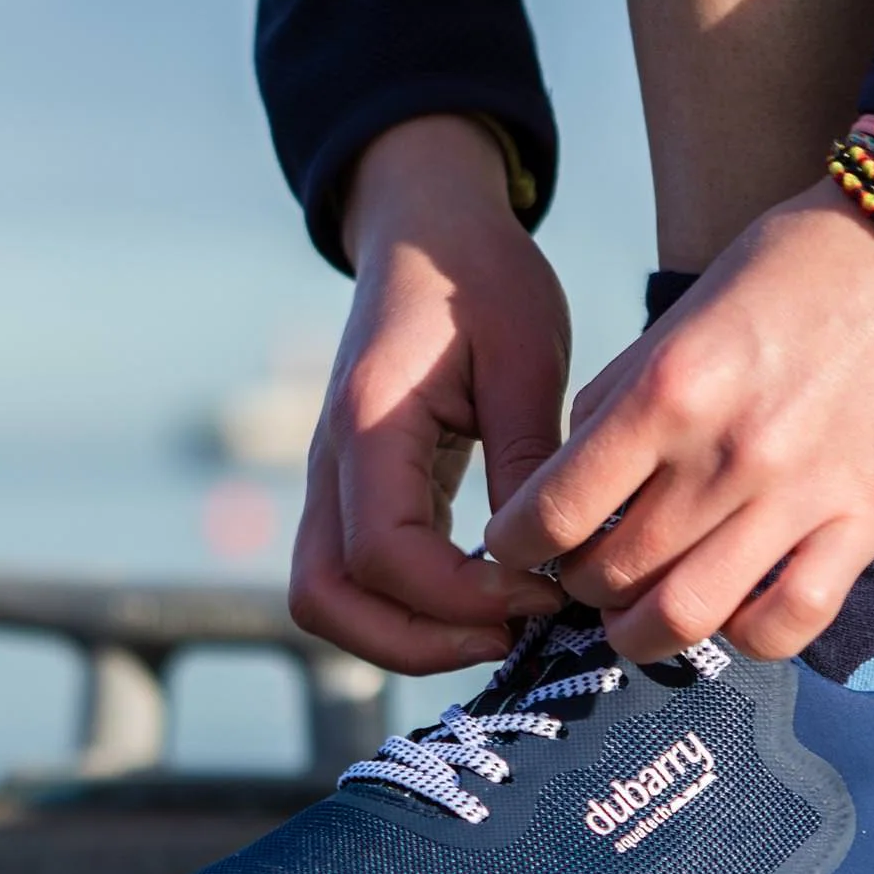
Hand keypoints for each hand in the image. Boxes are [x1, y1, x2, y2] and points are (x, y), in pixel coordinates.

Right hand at [292, 115, 570, 673]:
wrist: (427, 230)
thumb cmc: (482, 278)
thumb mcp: (527, 353)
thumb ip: (528, 454)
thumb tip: (547, 556)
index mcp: (367, 424)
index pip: (384, 555)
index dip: (463, 598)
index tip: (544, 592)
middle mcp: (330, 463)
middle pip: (327, 600)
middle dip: (420, 643)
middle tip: (516, 637)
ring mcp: (331, 483)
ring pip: (328, 602)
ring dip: (407, 638)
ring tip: (502, 629)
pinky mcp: (352, 494)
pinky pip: (354, 580)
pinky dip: (409, 612)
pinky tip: (489, 602)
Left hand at [480, 177, 873, 664]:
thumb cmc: (794, 269)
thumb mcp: (684, 313)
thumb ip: (620, 396)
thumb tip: (565, 478)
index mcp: (670, 388)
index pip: (556, 508)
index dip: (517, 542)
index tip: (517, 544)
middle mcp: (729, 451)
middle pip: (612, 573)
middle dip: (579, 586)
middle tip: (585, 573)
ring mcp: (803, 494)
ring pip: (687, 617)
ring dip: (643, 633)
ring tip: (639, 617)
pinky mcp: (869, 521)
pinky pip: (786, 623)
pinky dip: (743, 635)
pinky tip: (732, 610)